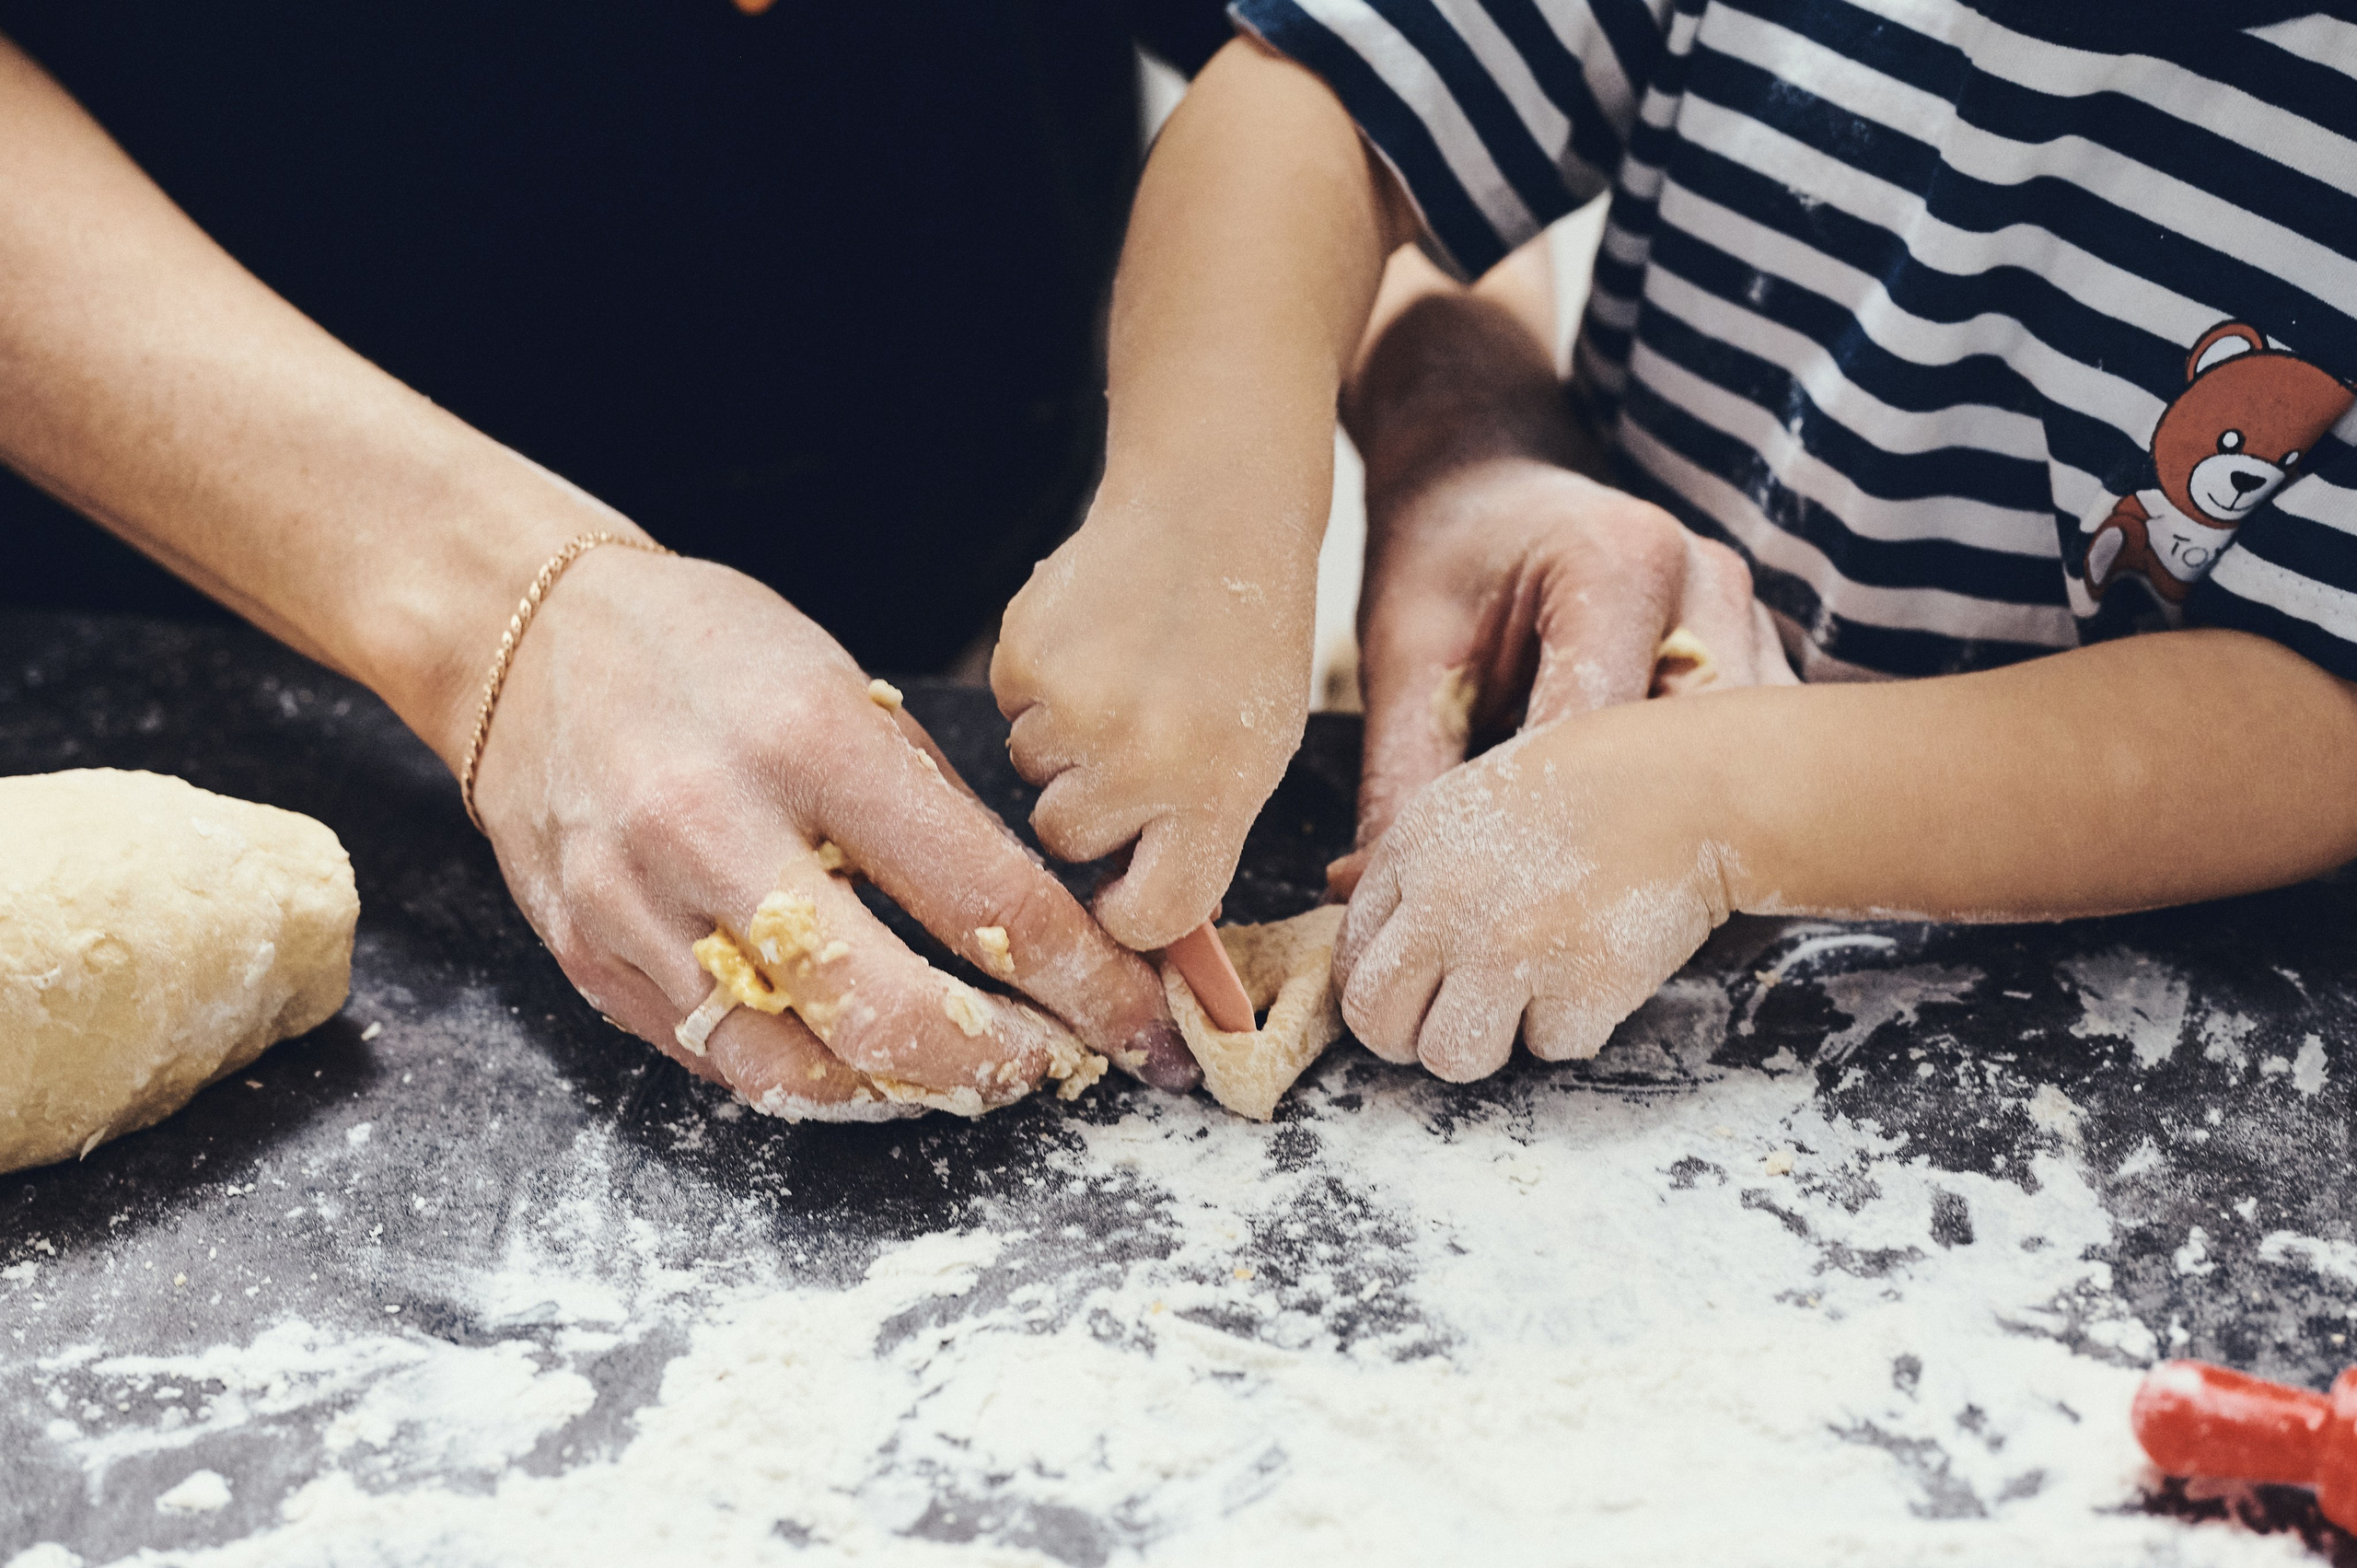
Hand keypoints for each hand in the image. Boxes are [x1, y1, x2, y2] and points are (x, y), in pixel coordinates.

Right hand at [471, 549, 1197, 1111]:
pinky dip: (808, 1077)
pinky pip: (717, 1063)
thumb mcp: (843, 688)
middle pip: (887, 1012)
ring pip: (796, 1068)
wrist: (524, 635)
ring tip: (965, 1073)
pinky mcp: (591, 958)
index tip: (1138, 1019)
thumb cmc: (706, 651)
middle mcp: (715, 830)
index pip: (980, 898)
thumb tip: (1038, 929)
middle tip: (1053, 1064)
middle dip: (997, 1064)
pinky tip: (862, 1061)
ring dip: (904, 1090)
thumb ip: (930, 812)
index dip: (1081, 982)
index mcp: (809, 743)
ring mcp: (638, 906)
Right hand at [992, 496, 1320, 950]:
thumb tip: (1141, 922)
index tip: (1121, 893)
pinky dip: (1038, 686)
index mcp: (1217, 792)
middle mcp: (1144, 759)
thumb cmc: (1244, 641)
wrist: (1214, 514)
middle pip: (1068, 840)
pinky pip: (1008, 709)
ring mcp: (1076, 707)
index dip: (1128, 913)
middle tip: (1134, 738)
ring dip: (1063, 741)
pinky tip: (1090, 644)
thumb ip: (1201, 832)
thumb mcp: (1256, 749)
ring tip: (1119, 678)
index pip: (1151, 914)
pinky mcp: (1023, 656)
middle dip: (1088, 804)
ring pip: (1031, 773)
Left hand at [1330, 455, 1793, 894]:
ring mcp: (1749, 620)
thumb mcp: (1404, 657)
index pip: (1603, 734)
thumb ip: (1398, 773)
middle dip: (1625, 846)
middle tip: (1548, 924)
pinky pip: (1745, 758)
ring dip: (1672, 835)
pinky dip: (1693, 810)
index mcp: (1618, 564)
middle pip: (1691, 760)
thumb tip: (1363, 892)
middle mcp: (1708, 584)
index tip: (1494, 907)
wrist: (1486, 479)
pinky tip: (1635, 853)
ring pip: (1734, 769)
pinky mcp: (1760, 656)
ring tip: (1593, 899)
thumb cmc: (1441, 558)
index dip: (1551, 831)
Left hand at [1333, 699, 1735, 1080]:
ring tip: (1530, 993)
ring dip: (1492, 1042)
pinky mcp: (1578, 990)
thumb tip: (1329, 886)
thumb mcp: (1471, 797)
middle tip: (1457, 1018)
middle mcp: (1446, 905)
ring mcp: (1509, 951)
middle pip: (1377, 1024)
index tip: (1415, 989)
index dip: (1381, 987)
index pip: (1350, 959)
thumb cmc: (1585, 786)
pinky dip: (1576, 1023)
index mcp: (1412, 852)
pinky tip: (1597, 965)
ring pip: (1452, 1058)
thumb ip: (1399, 856)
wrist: (1692, 787)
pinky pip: (1550, 1048)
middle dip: (1411, 1036)